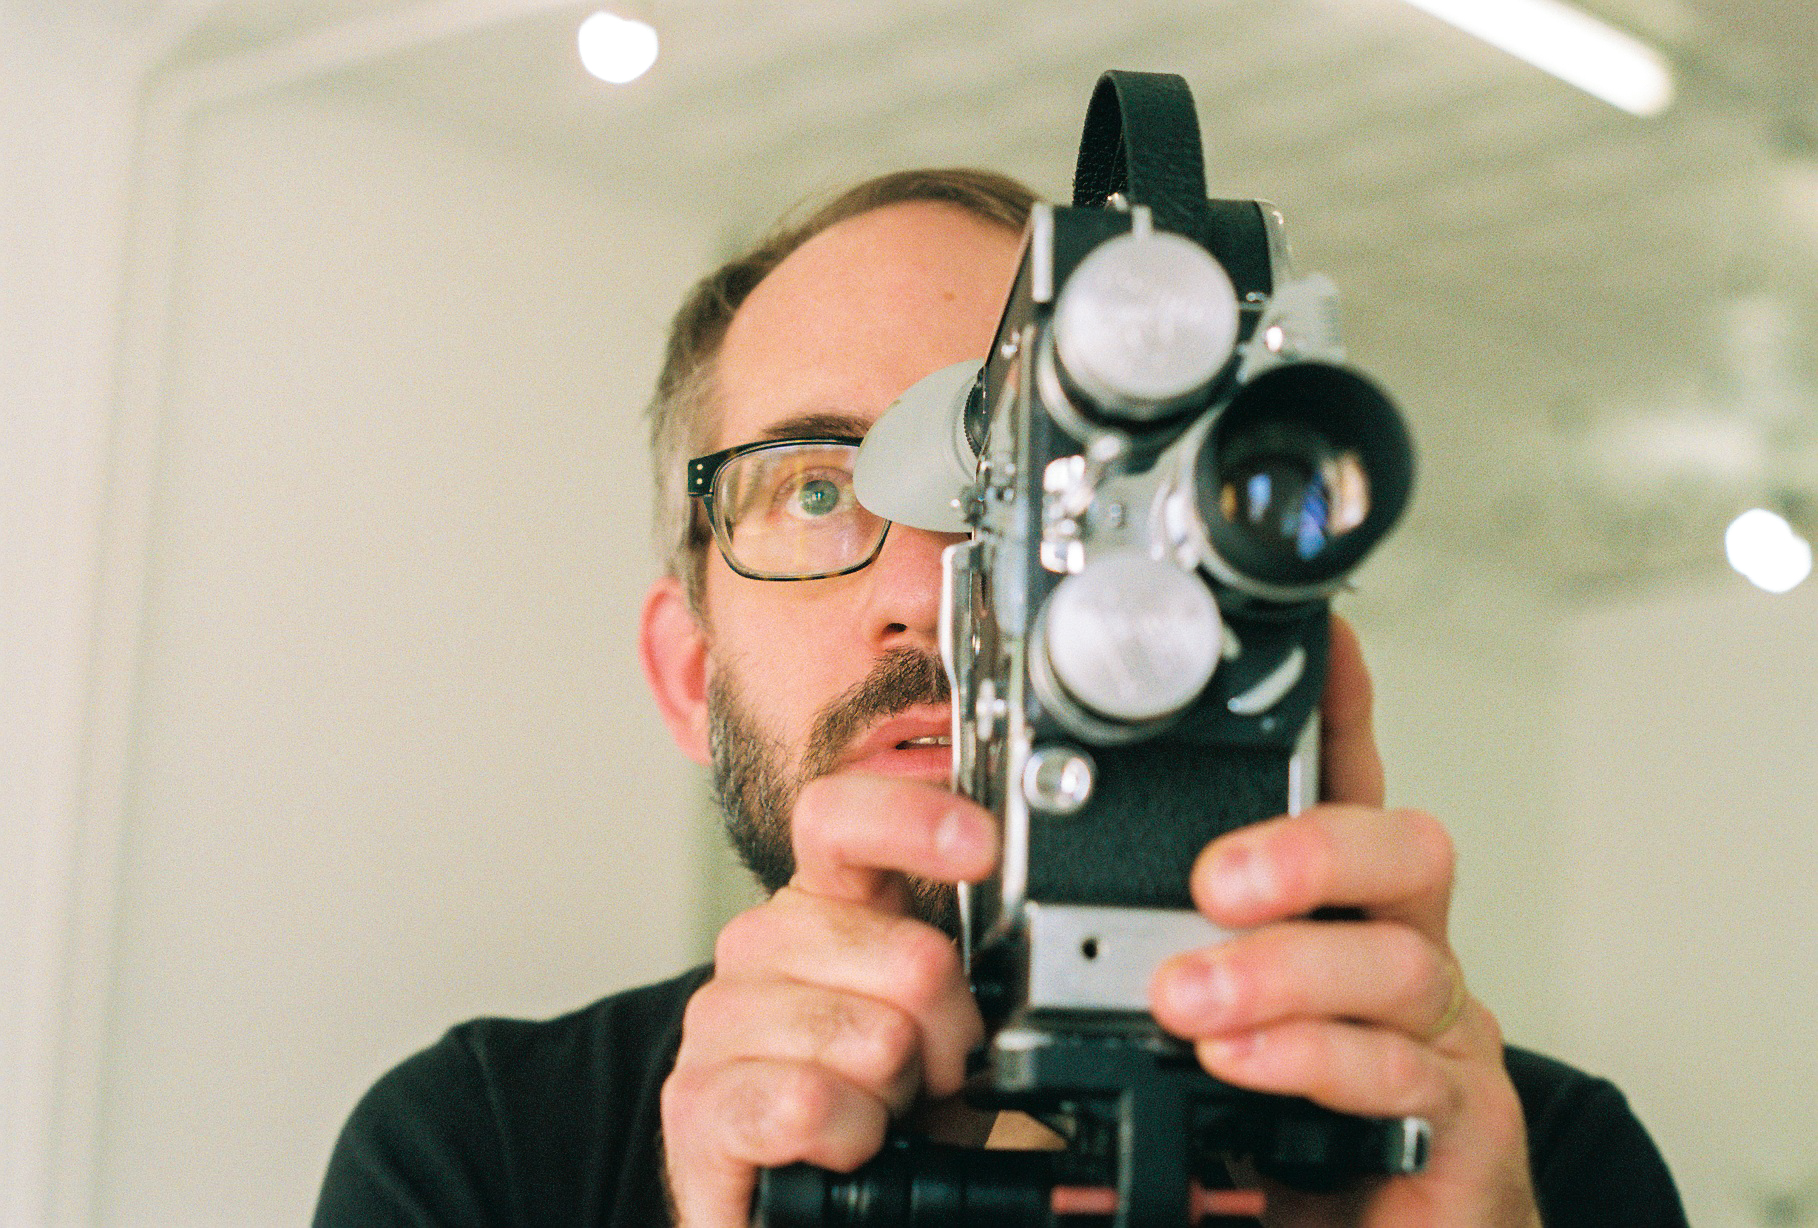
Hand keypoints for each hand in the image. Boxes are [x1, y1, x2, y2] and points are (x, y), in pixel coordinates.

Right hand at [659, 774, 997, 1227]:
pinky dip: (851, 1139)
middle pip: (912, 957)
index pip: (843, 818)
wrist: (793, 1201)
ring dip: (898, 1098)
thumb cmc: (872, 1102)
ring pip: (873, 1039)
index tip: (982, 846)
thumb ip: (962, 969)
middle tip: (926, 1074)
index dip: (916, 821)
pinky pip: (809, 1103)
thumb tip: (1014, 947)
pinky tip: (841, 1145)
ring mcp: (720, 1018)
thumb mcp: (938, 1025)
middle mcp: (761, 943)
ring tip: (876, 1112)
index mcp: (823, 901)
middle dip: (950, 1036)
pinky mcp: (695, 1103)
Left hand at [1150, 616, 1542, 1226]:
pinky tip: (1245, 1062)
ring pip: (1398, 958)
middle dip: (1312, 844)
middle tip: (1215, 880)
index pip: (1340, 791)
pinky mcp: (1461, 1123)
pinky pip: (1404, 1070)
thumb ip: (1115, 976)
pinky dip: (1316, 1059)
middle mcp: (1392, 955)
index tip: (1319, 643)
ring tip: (1187, 999)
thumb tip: (1005, 922)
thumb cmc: (1256, 1144)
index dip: (1339, 711)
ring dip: (1284, 969)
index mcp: (1324, 916)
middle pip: (1402, 848)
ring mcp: (1436, 1036)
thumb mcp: (1167, 1039)